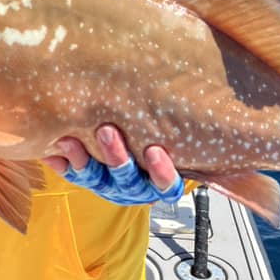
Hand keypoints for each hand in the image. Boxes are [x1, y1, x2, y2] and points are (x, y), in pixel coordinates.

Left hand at [43, 124, 183, 204]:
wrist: (135, 144)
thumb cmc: (164, 134)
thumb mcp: (184, 136)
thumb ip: (196, 129)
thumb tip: (229, 93)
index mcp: (161, 179)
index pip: (166, 183)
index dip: (161, 171)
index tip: (156, 151)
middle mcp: (135, 186)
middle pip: (126, 179)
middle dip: (116, 156)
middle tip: (107, 130)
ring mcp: (108, 183)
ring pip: (95, 178)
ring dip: (82, 159)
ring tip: (68, 139)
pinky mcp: (85, 175)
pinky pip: (71, 173)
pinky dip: (60, 161)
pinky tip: (50, 149)